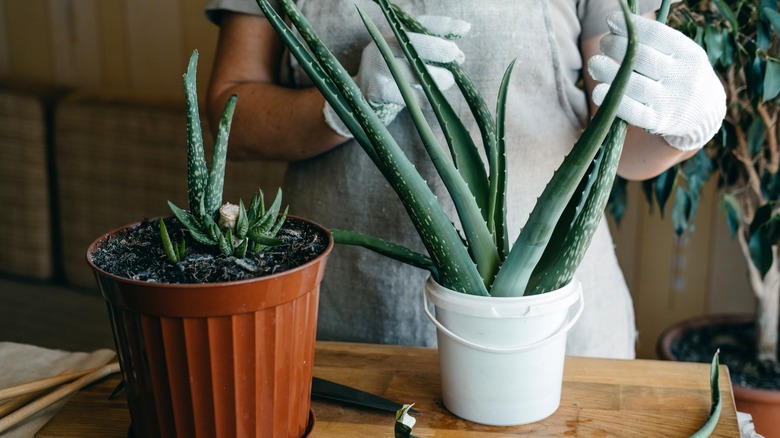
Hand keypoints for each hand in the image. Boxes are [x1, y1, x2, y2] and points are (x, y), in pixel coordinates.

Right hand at [324, 15, 469, 137]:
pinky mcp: (376, 89)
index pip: (418, 24)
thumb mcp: (406, 58)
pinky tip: (432, 100)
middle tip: (457, 57)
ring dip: (434, 76)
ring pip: (410, 70)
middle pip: (411, 43)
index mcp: (390, 33)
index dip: (442, 26)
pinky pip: (405, 95)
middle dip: (438, 48)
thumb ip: (430, 53)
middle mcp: (380, 45)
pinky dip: (423, 98)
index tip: (464, 29)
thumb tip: (459, 55)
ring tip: (448, 81)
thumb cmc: (391, 76)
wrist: (359, 97)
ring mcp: (376, 67)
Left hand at [588, 12, 725, 151]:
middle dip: (616, 47)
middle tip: (604, 43)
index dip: (630, 27)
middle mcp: (682, 77)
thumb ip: (655, 43)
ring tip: (595, 63)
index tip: (611, 21)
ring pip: (633, 84)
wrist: (706, 113)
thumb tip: (616, 26)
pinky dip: (614, 101)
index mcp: (689, 54)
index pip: (656, 35)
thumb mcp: (681, 55)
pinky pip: (633, 112)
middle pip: (641, 58)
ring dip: (608, 71)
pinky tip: (598, 91)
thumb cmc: (682, 76)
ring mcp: (670, 101)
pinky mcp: (659, 122)